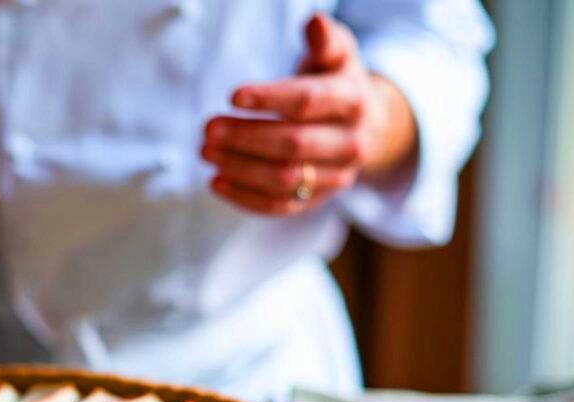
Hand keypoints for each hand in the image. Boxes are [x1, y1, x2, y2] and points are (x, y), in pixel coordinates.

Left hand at [202, 14, 416, 214]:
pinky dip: (246, 198)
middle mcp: (350, 143)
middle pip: (293, 144)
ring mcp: (336, 177)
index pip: (308, 102)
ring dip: (240, 168)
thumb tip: (315, 22)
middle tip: (208, 129)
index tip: (232, 95)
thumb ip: (325, 41)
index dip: (270, 98)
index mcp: (353, 101)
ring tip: (206, 152)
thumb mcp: (337, 56)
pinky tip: (216, 182)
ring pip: (285, 180)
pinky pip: (281, 207)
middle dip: (246, 138)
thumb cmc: (336, 83)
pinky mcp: (318, 200)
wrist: (367, 127)